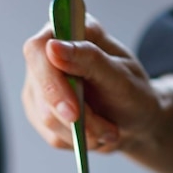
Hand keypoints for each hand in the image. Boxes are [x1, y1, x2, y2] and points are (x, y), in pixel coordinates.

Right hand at [21, 14, 161, 156]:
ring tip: (110, 130)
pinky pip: (52, 135)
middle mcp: (46, 56)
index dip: (52, 83)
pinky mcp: (40, 112)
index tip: (74, 111)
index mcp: (67, 31)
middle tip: (108, 131)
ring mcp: (39, 85)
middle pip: (41, 90)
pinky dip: (79, 141)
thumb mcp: (121, 75)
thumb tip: (53, 47)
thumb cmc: (133, 91)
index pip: (38, 51)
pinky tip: (97, 133)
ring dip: (85, 132)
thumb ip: (90, 59)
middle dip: (78, 118)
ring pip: (47, 118)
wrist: (135, 120)